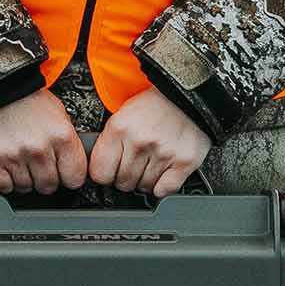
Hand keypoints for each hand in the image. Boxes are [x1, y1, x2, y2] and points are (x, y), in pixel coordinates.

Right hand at [0, 87, 89, 195]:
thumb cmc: (28, 99)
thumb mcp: (59, 115)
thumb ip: (68, 143)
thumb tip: (75, 167)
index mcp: (61, 136)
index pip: (75, 178)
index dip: (70, 177)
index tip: (65, 174)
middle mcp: (39, 147)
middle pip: (50, 186)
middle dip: (46, 179)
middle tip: (40, 165)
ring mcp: (14, 155)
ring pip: (27, 188)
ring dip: (25, 180)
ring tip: (22, 161)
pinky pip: (4, 187)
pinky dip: (6, 181)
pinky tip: (8, 166)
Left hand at [87, 84, 211, 197]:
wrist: (186, 95)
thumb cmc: (153, 106)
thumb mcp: (122, 115)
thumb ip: (110, 142)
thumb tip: (98, 169)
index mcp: (119, 128)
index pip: (100, 173)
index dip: (105, 175)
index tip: (110, 172)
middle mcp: (140, 141)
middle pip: (122, 183)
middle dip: (126, 178)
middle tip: (135, 164)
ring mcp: (163, 153)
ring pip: (143, 188)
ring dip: (145, 181)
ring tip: (151, 163)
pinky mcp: (184, 161)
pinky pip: (164, 190)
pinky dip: (162, 186)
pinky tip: (163, 173)